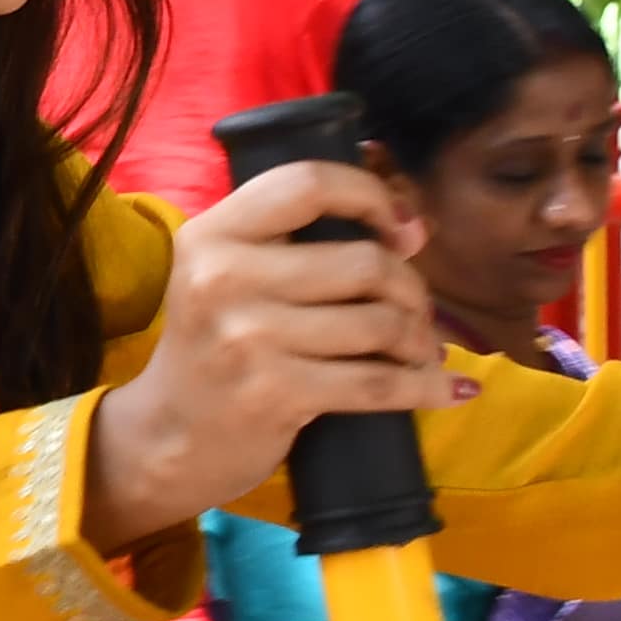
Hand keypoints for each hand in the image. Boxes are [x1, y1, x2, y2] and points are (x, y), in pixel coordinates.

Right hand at [82, 155, 468, 546]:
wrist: (168, 437)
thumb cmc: (216, 347)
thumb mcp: (230, 277)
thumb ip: (298, 243)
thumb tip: (411, 230)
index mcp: (211, 234)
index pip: (307, 183)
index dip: (370, 195)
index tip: (401, 228)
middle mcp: (222, 278)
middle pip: (364, 262)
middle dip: (411, 288)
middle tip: (415, 311)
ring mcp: (246, 337)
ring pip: (380, 323)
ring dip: (419, 340)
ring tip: (420, 350)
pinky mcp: (272, 393)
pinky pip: (378, 384)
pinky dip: (427, 388)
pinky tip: (452, 389)